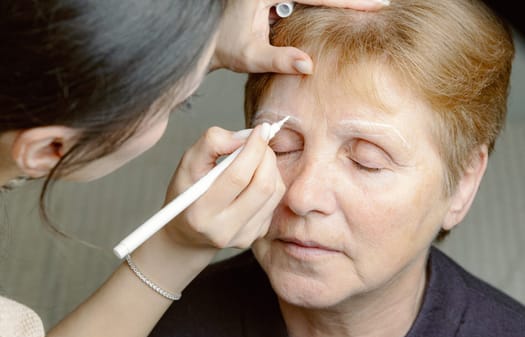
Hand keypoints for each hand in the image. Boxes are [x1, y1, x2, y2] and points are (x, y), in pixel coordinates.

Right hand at [164, 124, 285, 250]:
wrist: (187, 234)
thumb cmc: (186, 194)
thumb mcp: (187, 164)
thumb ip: (212, 143)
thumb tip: (245, 137)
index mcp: (201, 212)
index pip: (238, 176)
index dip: (253, 148)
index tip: (259, 129)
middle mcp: (224, 229)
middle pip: (262, 185)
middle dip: (266, 156)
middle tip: (259, 141)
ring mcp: (243, 236)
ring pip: (274, 192)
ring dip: (270, 167)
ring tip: (255, 159)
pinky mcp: (257, 236)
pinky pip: (275, 202)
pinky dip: (270, 182)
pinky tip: (254, 178)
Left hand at [210, 0, 387, 73]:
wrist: (209, 41)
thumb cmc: (224, 47)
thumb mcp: (250, 57)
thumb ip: (280, 60)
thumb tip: (310, 65)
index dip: (348, 0)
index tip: (377, 4)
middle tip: (379, 5)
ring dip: (336, 3)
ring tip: (366, 8)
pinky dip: (323, 5)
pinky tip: (343, 10)